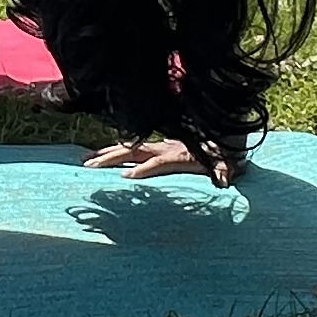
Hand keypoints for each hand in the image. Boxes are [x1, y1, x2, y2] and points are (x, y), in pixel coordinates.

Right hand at [87, 134, 236, 187]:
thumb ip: (224, 171)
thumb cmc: (227, 153)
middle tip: (90, 165)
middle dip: (112, 158)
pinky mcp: (161, 146)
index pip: (157, 162)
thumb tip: (224, 180)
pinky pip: (134, 147)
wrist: (228, 136)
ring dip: (108, 152)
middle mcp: (166, 147)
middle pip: (134, 151)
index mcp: (180, 154)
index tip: (125, 178)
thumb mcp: (228, 163)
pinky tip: (102, 153)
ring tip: (87, 159)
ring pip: (129, 147)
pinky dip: (117, 149)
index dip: (143, 170)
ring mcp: (161, 145)